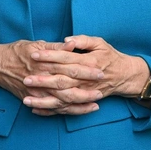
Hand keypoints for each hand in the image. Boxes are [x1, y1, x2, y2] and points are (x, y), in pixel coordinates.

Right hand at [0, 40, 103, 115]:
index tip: (100, 69)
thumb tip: (72, 44)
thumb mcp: (36, 43)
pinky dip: (65, 111)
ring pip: (62, 101)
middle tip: (101, 89)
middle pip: (68, 86)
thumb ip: (56, 46)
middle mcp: (41, 78)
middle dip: (86, 89)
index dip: (85, 69)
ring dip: (79, 104)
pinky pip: (52, 109)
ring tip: (95, 104)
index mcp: (44, 61)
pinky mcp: (33, 99)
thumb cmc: (17, 51)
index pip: (69, 66)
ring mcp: (37, 91)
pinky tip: (78, 110)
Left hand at [22, 35, 150, 115]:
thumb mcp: (99, 43)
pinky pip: (66, 109)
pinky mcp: (83, 101)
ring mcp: (84, 92)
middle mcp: (86, 79)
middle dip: (43, 80)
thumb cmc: (110, 56)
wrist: (124, 75)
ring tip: (27, 98)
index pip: (65, 59)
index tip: (34, 54)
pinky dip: (51, 110)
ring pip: (62, 98)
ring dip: (44, 99)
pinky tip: (36, 109)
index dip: (49, 56)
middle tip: (26, 77)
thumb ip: (83, 40)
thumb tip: (66, 40)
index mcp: (88, 61)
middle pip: (61, 80)